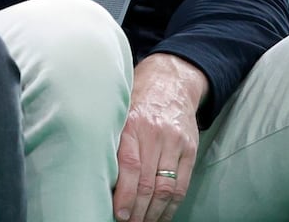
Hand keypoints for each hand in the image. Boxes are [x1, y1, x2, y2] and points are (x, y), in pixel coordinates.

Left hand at [112, 53, 205, 221]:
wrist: (171, 81)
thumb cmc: (137, 101)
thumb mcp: (119, 113)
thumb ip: (113, 142)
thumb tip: (97, 179)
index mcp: (133, 124)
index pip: (130, 166)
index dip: (125, 195)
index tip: (119, 214)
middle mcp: (156, 133)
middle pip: (148, 183)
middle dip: (138, 211)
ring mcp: (176, 142)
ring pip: (166, 189)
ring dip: (154, 213)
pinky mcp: (190, 149)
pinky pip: (182, 186)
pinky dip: (171, 206)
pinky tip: (161, 216)